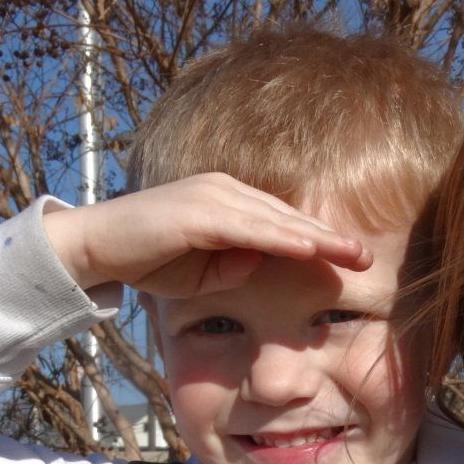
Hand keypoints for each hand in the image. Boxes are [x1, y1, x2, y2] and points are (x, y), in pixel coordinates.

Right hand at [41, 174, 369, 299]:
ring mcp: (212, 196)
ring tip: (350, 254)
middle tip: (368, 256)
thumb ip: (235, 265)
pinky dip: (280, 238)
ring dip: (316, 237)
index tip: (355, 258)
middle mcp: (226, 190)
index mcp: (230, 202)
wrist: (96, 248)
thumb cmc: (149, 260)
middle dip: (330, 237)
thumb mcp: (203, 272)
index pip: (286, 221)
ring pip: (276, 218)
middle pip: (289, 216)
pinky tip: (308, 249)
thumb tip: (263, 262)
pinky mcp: (197, 211)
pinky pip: (248, 226)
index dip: (322, 239)